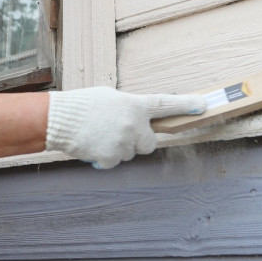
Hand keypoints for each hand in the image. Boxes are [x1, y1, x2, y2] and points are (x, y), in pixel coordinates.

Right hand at [46, 87, 207, 168]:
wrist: (59, 119)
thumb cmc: (82, 105)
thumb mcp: (111, 98)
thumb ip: (129, 108)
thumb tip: (137, 119)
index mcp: (135, 105)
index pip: (165, 104)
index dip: (185, 105)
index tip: (203, 105)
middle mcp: (134, 124)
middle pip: (149, 142)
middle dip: (138, 141)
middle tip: (119, 132)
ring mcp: (124, 142)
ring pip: (130, 153)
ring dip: (118, 147)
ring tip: (99, 134)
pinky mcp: (112, 158)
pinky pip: (115, 162)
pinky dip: (105, 157)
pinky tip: (93, 145)